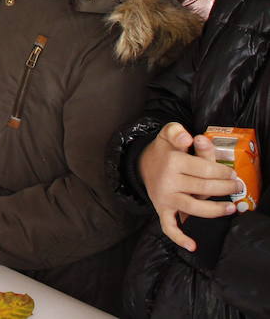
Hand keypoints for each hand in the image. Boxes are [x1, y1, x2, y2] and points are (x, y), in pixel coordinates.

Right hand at [138, 122, 239, 251]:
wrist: (141, 165)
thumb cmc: (163, 150)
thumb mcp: (168, 134)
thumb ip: (177, 131)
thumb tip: (189, 138)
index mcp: (172, 161)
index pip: (206, 169)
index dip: (223, 172)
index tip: (232, 174)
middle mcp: (168, 181)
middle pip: (204, 187)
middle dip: (225, 188)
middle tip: (236, 186)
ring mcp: (165, 197)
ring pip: (194, 207)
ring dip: (215, 209)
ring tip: (231, 207)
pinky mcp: (161, 209)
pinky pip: (169, 227)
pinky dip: (179, 237)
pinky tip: (192, 246)